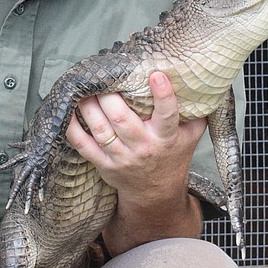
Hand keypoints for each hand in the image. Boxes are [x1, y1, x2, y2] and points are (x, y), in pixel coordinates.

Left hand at [65, 71, 205, 248]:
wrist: (156, 192)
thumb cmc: (173, 155)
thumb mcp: (190, 135)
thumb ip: (195, 110)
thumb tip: (198, 79)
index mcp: (166, 137)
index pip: (167, 115)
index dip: (163, 95)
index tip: (156, 75)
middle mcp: (143, 147)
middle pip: (121, 118)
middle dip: (109, 95)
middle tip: (103, 78)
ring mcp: (121, 157)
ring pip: (100, 128)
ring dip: (88, 105)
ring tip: (84, 88)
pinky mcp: (103, 164)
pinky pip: (82, 144)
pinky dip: (72, 127)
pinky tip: (68, 109)